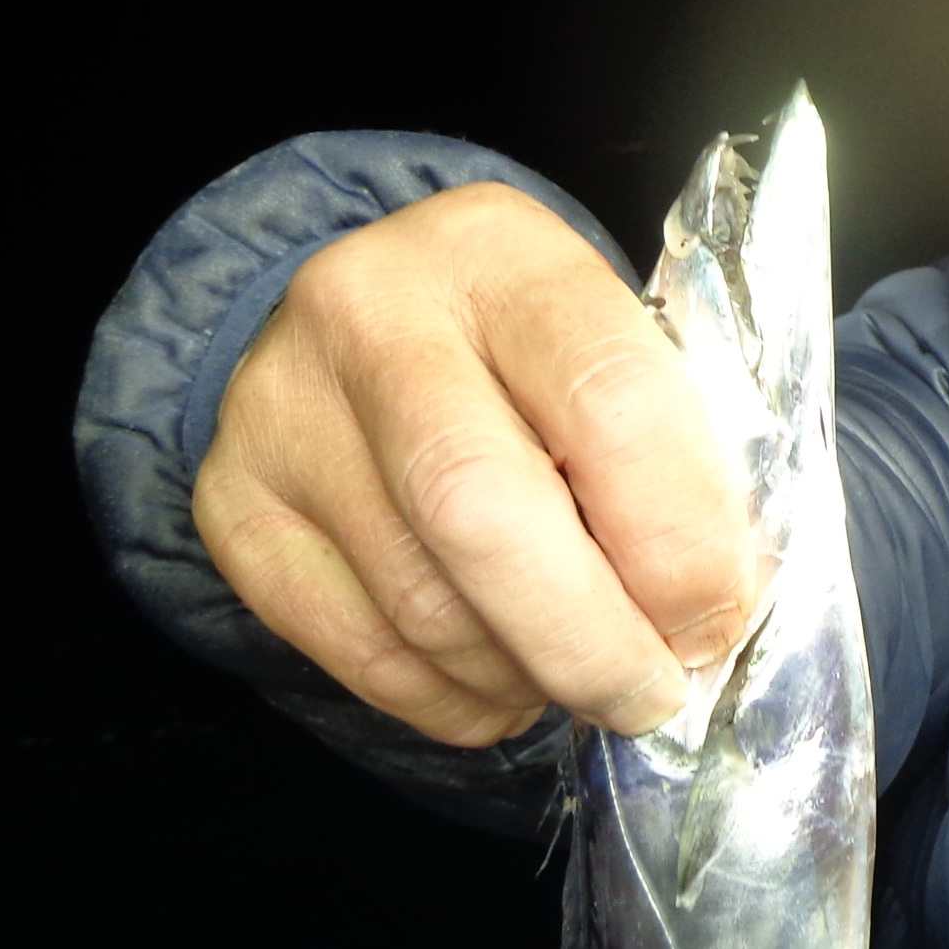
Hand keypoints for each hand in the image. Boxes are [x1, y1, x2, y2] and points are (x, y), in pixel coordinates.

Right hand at [193, 183, 761, 745]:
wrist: (371, 321)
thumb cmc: (529, 354)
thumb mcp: (618, 349)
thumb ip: (675, 462)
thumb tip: (708, 617)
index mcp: (502, 250)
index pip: (611, 403)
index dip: (681, 543)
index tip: (715, 617)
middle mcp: (371, 314)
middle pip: (481, 510)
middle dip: (590, 640)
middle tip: (650, 694)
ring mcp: (282, 411)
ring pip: (423, 607)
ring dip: (527, 673)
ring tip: (576, 669)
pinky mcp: (233, 508)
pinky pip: (364, 657)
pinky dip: (456, 699)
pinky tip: (502, 678)